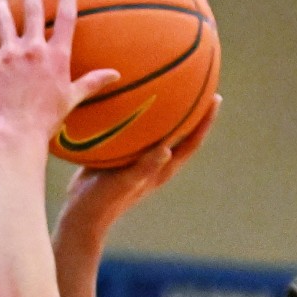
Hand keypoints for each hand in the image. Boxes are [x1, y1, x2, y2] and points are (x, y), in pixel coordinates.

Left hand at [0, 0, 119, 140]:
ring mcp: (9, 55)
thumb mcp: (72, 98)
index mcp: (56, 56)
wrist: (19, 132)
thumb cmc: (48, 119)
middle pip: (32, 10)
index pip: (65, 18)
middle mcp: (33, 49)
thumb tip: (116, 75)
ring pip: (2, 20)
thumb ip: (92, 82)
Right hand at [57, 95, 221, 233]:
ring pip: (160, 130)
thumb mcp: (125, 182)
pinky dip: (139, 114)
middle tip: (200, 83)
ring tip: (169, 84)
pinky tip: (130, 97)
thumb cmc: (104, 201)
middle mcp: (156, 162)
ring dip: (167, 109)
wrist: (80, 213)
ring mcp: (139, 159)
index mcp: (163, 169)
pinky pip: (136, 130)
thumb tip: (167, 149)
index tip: (216, 98)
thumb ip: (145, 167)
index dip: (205, 121)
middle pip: (182, 132)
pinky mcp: (122, 156)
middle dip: (192, 110)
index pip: (192, 142)